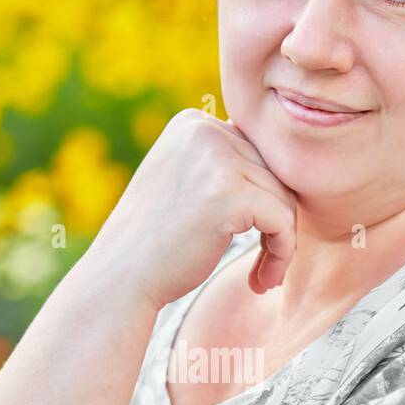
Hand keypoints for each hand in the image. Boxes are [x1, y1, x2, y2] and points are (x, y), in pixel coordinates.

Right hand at [91, 107, 297, 309]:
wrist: (120, 279)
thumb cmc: (154, 244)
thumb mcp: (181, 184)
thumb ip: (220, 165)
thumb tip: (281, 164)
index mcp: (192, 124)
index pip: (257, 154)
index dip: (263, 200)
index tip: (254, 239)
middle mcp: (204, 130)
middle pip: (275, 173)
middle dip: (275, 222)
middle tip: (263, 266)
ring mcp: (217, 159)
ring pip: (284, 198)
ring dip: (281, 243)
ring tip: (264, 277)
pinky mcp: (230, 194)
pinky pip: (284, 221)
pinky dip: (283, 254)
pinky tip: (263, 281)